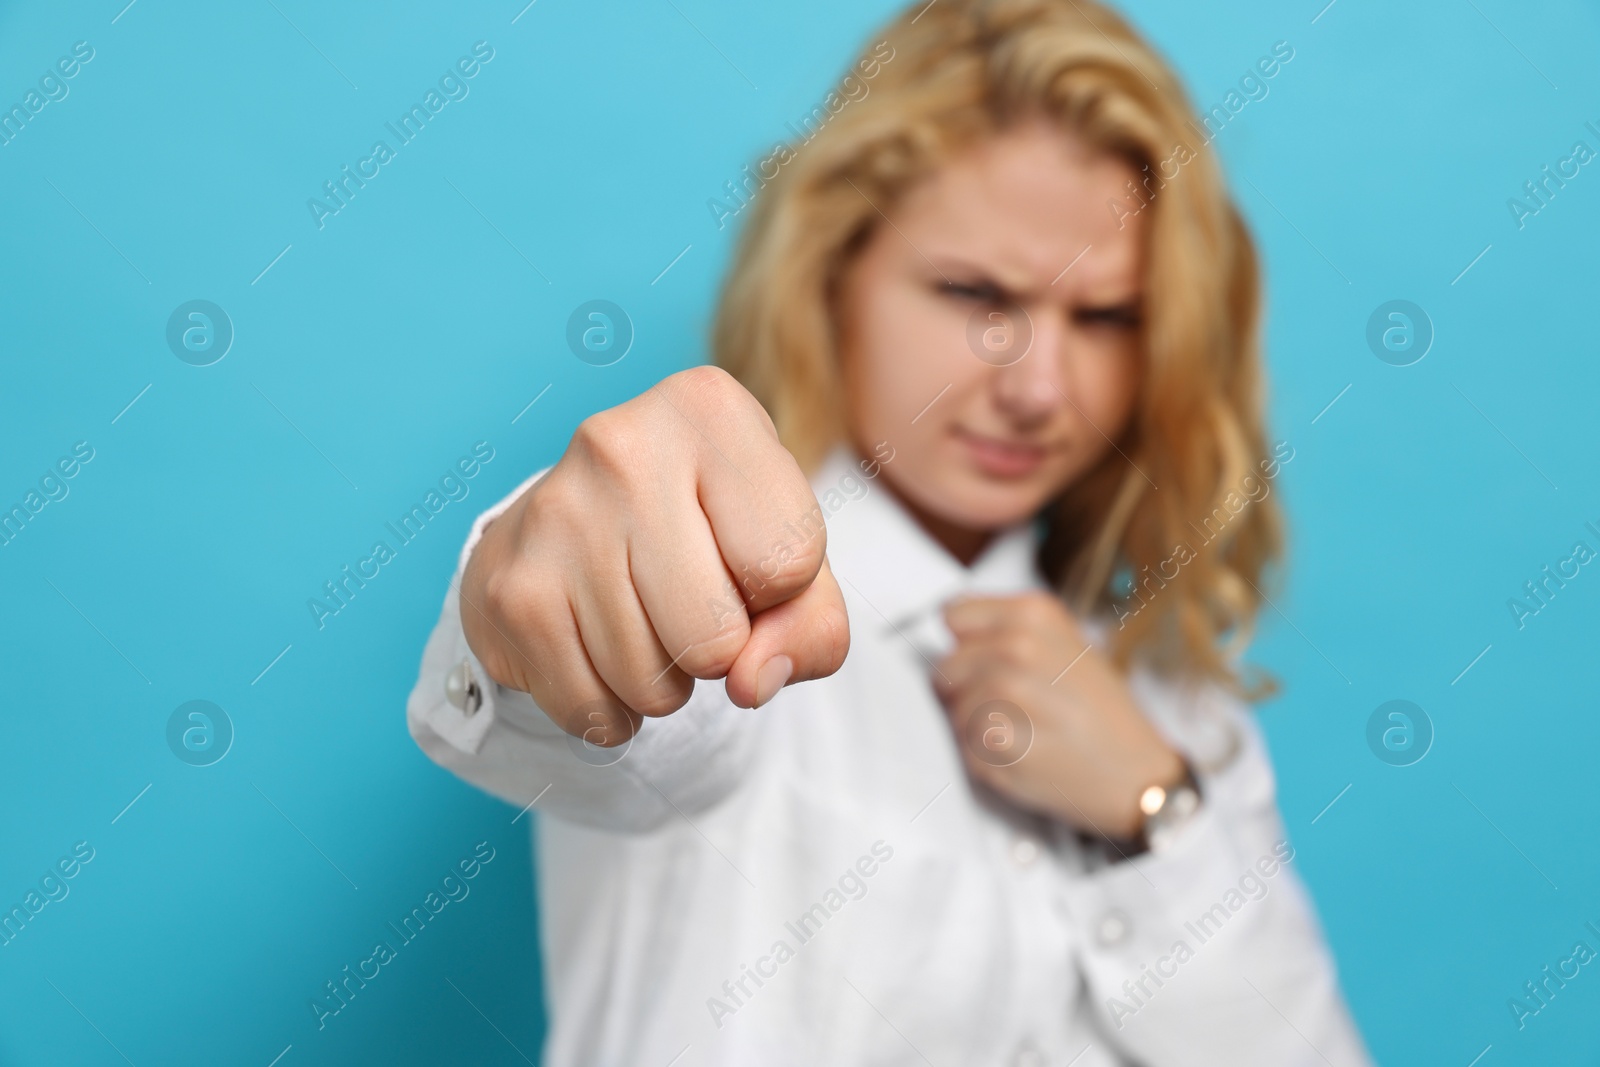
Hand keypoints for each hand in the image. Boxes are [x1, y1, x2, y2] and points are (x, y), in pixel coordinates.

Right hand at [459, 366, 850, 745]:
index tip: (744, 561)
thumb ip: (813, 627)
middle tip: (691, 605)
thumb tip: (749, 683)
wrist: (569, 527)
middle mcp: (621, 445)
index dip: (781, 594)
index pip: (790, 561)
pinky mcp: (510, 589)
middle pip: (716, 635)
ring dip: (663, 683)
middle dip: (719, 652)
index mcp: (707, 410)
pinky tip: (599, 651)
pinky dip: (610, 709)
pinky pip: (590, 709)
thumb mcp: (787, 557)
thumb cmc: (707, 537)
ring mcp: (554, 515)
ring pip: (652, 682)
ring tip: (644, 623)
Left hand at [935, 591, 1182, 838]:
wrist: (1137, 776)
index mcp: (1034, 614)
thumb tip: (958, 636)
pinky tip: (1020, 755)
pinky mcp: (998, 742)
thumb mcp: (1067, 645)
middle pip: (947, 666)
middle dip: (966, 690)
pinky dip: (982, 757)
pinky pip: (962, 744)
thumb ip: (1010, 632)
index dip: (964, 644)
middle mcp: (1019, 646)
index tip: (982, 661)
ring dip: (975, 727)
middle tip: (1009, 708)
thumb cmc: (1103, 715)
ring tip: (1021, 733)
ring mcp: (1007, 694)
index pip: (953, 615)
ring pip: (953, 708)